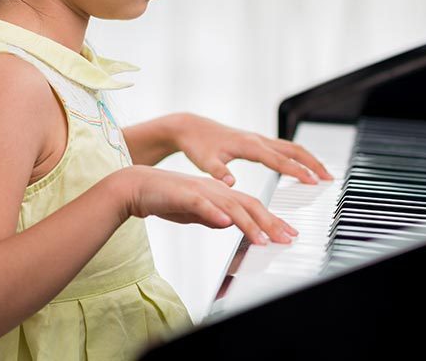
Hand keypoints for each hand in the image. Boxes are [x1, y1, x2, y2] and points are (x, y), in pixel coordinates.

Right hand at [119, 165, 297, 244]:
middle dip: (271, 223)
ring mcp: (202, 192)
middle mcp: (216, 191)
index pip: (253, 207)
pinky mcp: (184, 195)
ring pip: (231, 207)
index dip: (272, 221)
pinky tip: (226, 223)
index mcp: (221, 194)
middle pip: (250, 206)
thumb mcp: (195, 211)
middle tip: (287, 238)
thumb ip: (212, 216)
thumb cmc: (166, 198)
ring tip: (263, 239)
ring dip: (250, 223)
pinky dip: (215, 213)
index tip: (288, 234)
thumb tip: (229, 224)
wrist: (137, 185)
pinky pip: (202, 204)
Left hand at [172, 113, 334, 186]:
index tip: (313, 181)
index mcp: (249, 146)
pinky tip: (304, 166)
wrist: (192, 128)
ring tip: (324, 174)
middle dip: (313, 163)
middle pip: (294, 150)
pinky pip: (284, 148)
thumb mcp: (205, 162)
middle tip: (329, 178)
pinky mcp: (257, 142)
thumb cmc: (198, 146)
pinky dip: (298, 157)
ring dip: (309, 159)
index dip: (297, 171)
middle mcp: (258, 140)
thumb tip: (231, 184)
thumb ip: (218, 173)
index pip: (279, 160)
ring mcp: (259, 139)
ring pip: (292, 147)